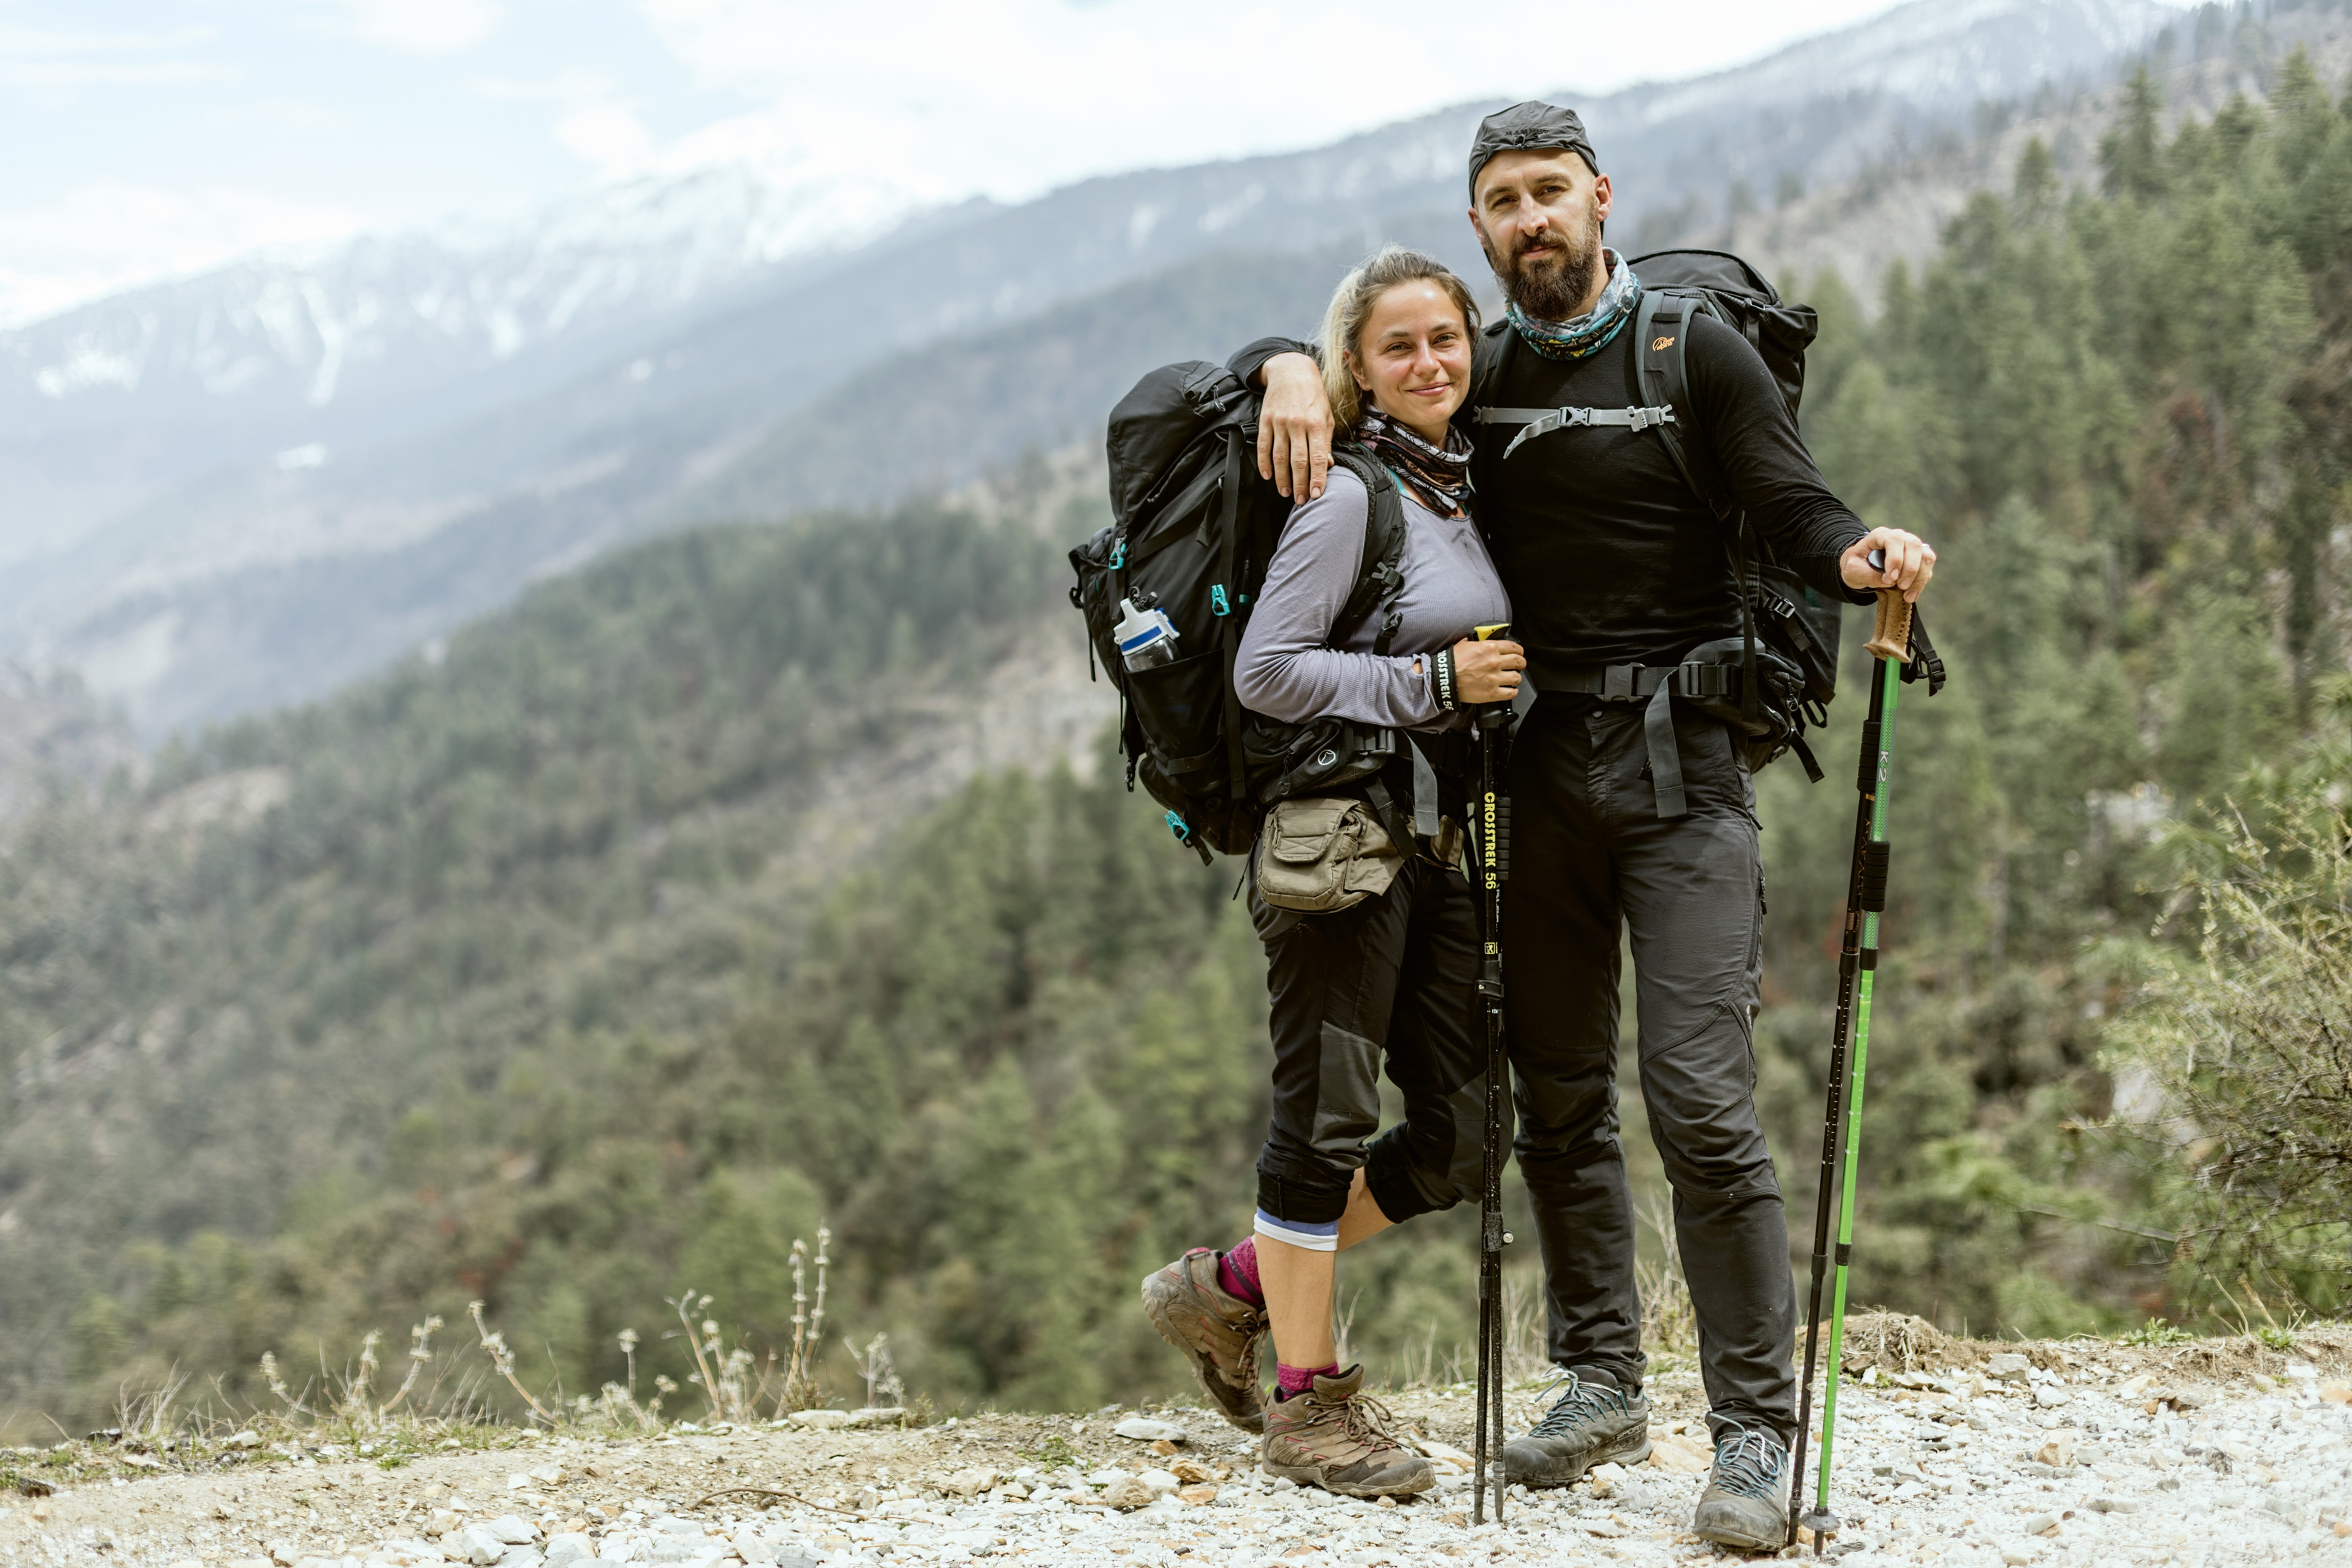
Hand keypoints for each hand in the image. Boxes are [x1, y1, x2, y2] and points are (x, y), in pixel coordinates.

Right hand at [1257, 352, 1333, 500]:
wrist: (1291, 371)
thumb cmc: (1313, 395)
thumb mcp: (1326, 416)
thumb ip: (1326, 441)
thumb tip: (1328, 465)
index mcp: (1316, 424)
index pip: (1317, 457)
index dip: (1317, 478)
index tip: (1316, 494)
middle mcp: (1297, 424)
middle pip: (1298, 461)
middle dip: (1300, 484)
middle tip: (1301, 501)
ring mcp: (1279, 422)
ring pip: (1279, 457)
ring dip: (1282, 478)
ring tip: (1286, 492)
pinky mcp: (1265, 420)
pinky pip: (1264, 446)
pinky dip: (1264, 463)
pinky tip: (1267, 475)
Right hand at [1452, 637, 1523, 704]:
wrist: (1444, 678)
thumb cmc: (1453, 661)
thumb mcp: (1466, 644)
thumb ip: (1480, 641)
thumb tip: (1485, 639)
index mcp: (1490, 648)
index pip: (1514, 647)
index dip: (1519, 651)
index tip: (1519, 654)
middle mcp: (1495, 662)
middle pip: (1519, 662)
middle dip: (1521, 663)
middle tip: (1519, 666)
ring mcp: (1495, 678)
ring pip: (1517, 678)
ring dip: (1516, 678)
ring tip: (1512, 678)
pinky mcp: (1492, 693)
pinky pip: (1511, 693)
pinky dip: (1513, 691)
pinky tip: (1510, 690)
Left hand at [1840, 527, 1936, 602]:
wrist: (1860, 568)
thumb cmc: (1856, 565)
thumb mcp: (1853, 571)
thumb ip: (1868, 574)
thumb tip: (1890, 580)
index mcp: (1880, 535)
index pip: (1895, 539)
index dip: (1896, 558)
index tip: (1892, 577)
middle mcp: (1900, 538)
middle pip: (1914, 545)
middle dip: (1910, 568)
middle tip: (1901, 586)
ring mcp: (1911, 548)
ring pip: (1926, 556)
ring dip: (1919, 577)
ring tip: (1907, 594)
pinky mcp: (1918, 560)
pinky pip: (1927, 568)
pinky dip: (1921, 582)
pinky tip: (1910, 595)